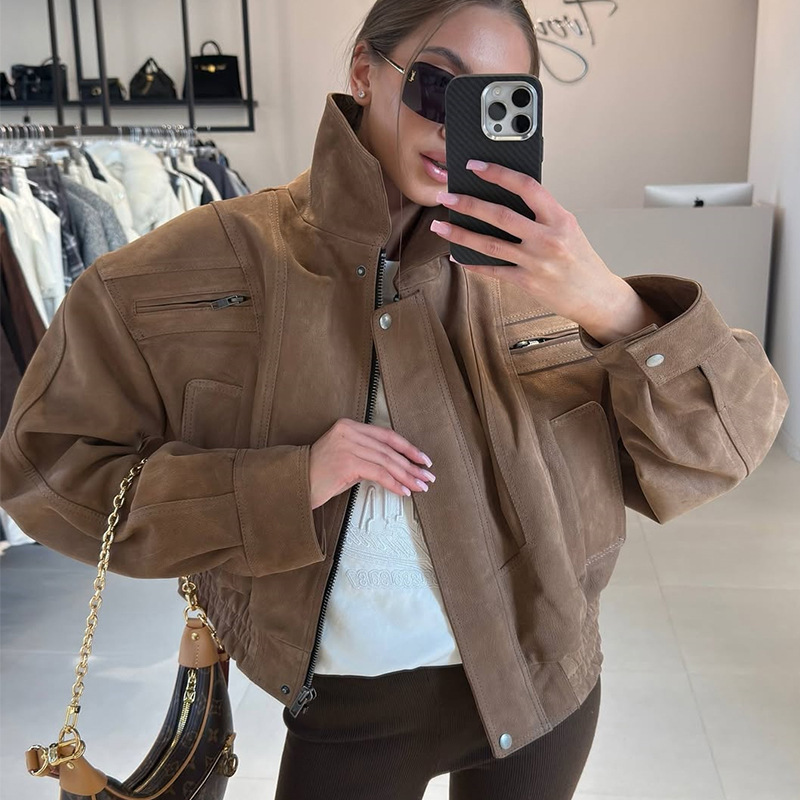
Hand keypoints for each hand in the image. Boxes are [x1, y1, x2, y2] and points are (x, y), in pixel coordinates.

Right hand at [308, 418, 435, 509]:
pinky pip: (378, 474)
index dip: (408, 448)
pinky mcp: (347, 463)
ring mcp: (347, 446)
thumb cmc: (318, 474)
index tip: (422, 459)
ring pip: (387, 462)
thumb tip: (396, 466)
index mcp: (349, 425)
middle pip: (389, 449)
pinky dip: (393, 483)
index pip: (387, 435)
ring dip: (407, 476)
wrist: (295, 484)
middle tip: (426, 476)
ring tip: (419, 486)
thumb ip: (367, 454)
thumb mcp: (345, 456)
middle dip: (412, 465)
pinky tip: (403, 491)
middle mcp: (349, 432)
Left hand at [430, 160, 665, 341]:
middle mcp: (547, 238)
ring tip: (440, 226)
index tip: (475, 166)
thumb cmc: (581, 260)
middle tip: (445, 197)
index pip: (526, 187)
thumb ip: (542, 214)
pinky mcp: (527, 282)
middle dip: (468, 204)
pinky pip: (493, 270)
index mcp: (560, 218)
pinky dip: (473, 263)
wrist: (596, 297)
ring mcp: (536, 262)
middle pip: (500, 216)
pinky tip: (457, 256)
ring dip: (460, 234)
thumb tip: (506, 198)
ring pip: (489, 244)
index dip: (498, 173)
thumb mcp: (568, 228)